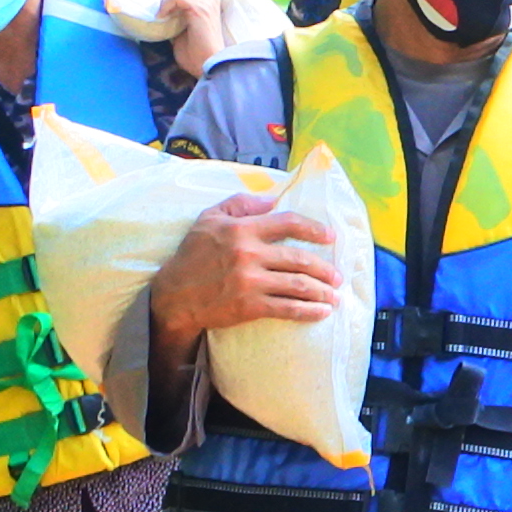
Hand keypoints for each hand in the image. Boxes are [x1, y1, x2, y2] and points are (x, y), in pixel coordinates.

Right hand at [147, 188, 339, 342]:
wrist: (173, 296)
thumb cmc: (192, 255)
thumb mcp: (209, 219)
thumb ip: (240, 204)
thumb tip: (272, 198)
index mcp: (242, 229)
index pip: (288, 223)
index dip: (314, 229)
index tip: (330, 238)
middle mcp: (249, 254)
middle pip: (299, 258)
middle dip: (325, 269)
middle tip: (337, 276)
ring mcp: (250, 281)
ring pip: (298, 285)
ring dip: (323, 291)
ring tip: (334, 296)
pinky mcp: (249, 306)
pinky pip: (287, 308)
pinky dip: (309, 311)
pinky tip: (322, 312)